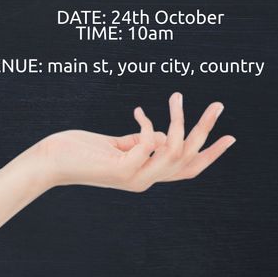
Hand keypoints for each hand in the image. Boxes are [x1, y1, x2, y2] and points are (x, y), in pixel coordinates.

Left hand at [35, 92, 234, 191]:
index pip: (187, 168)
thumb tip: (160, 133)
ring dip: (179, 121)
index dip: (210, 154)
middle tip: (218, 104)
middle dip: (206, 131)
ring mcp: (134, 178)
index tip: (230, 136)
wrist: (48, 162)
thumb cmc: (77, 150)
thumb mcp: (114, 144)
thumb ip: (137, 141)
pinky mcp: (121, 169)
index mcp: (145, 174)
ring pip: (174, 151)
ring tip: (177, 96)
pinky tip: (138, 113)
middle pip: (188, 158)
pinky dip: (147, 126)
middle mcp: (144, 180)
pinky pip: (147, 144)